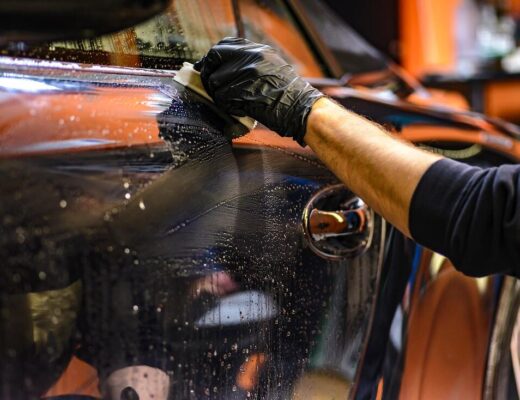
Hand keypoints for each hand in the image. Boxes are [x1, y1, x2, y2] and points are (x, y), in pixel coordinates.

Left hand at [194, 37, 323, 144]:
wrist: (301, 108)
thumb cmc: (288, 95)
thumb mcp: (271, 68)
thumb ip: (248, 64)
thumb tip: (223, 68)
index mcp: (257, 50)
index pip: (223, 46)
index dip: (212, 59)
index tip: (206, 68)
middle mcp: (250, 57)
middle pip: (214, 59)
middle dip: (208, 74)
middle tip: (212, 88)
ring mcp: (245, 73)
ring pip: (215, 82)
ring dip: (220, 96)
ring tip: (235, 103)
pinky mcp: (242, 91)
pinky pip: (222, 99)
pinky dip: (228, 107)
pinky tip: (241, 110)